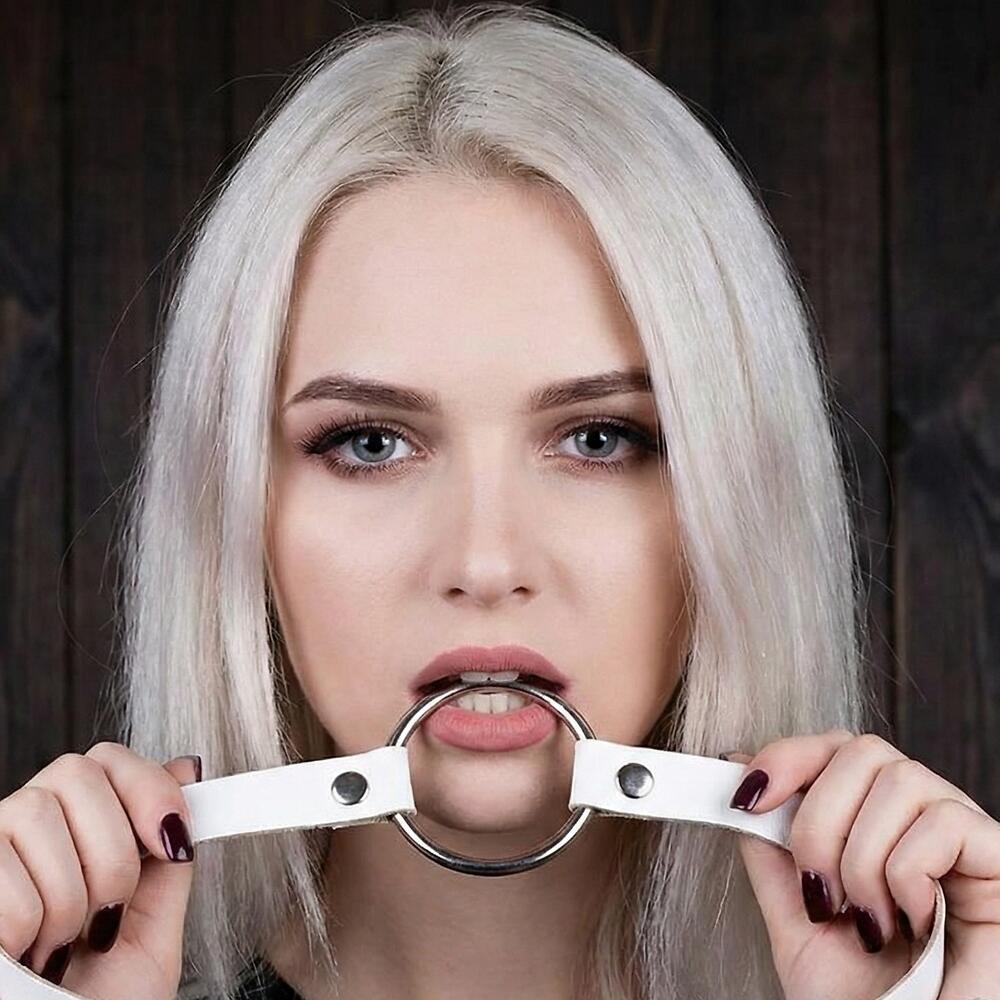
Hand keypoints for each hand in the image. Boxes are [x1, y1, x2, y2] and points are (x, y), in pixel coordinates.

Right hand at [0, 743, 200, 998]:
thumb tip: (187, 768)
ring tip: (64, 943)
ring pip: (36, 813)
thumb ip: (171, 854)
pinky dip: (28, 925)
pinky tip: (29, 954)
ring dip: (70, 894)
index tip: (174, 842)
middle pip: (77, 774)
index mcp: (78, 830)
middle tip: (110, 913)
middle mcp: (27, 828)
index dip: (148, 789)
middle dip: (114, 850)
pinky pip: (3, 874)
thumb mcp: (153, 925)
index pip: (107, 758)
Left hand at [720, 731, 999, 999]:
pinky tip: (913, 924)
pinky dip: (908, 875)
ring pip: (899, 780)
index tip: (748, 797)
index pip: (837, 749)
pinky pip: (943, 822)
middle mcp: (921, 822)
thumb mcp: (795, 918)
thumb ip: (769, 846)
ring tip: (868, 922)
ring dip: (862, 858)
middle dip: (820, 821)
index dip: (788, 757)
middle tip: (820, 893)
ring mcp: (963, 840)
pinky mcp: (999, 861)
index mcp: (876, 826)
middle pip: (862, 752)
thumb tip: (737, 767)